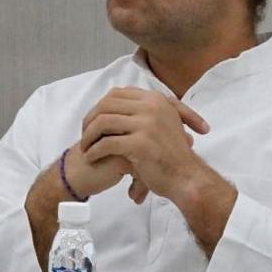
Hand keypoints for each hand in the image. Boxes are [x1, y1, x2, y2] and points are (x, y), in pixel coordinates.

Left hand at [78, 87, 212, 201]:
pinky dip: (95, 151)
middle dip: (90, 120)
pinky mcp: (141, 144)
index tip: (93, 122)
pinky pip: (107, 143)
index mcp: (156, 99)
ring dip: (89, 136)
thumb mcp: (165, 122)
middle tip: (85, 136)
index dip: (100, 107)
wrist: (187, 178)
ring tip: (85, 148)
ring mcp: (147, 124)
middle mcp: (152, 107)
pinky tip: (92, 158)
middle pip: (106, 105)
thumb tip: (121, 103)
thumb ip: (146, 111)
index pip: (117, 94)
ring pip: (103, 122)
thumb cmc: (174, 155)